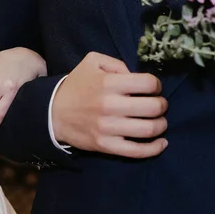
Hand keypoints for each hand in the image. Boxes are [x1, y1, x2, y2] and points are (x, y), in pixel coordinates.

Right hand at [52, 52, 168, 158]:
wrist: (52, 113)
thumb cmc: (76, 86)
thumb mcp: (92, 62)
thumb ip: (116, 63)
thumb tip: (136, 75)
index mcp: (108, 83)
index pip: (148, 83)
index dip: (156, 85)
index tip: (153, 88)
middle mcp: (110, 105)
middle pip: (153, 107)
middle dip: (162, 105)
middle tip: (158, 104)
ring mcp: (108, 128)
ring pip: (149, 129)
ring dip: (161, 125)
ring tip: (159, 121)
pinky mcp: (106, 146)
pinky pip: (137, 151)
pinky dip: (154, 149)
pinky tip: (161, 143)